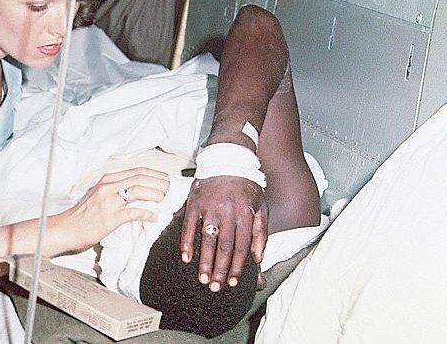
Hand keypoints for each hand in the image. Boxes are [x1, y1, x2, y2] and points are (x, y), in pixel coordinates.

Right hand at [53, 167, 167, 255]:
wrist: (65, 229)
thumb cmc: (82, 215)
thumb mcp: (98, 196)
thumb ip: (116, 191)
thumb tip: (137, 194)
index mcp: (107, 180)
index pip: (137, 171)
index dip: (155, 174)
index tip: (166, 179)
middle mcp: (108, 186)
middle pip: (141, 178)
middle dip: (160, 183)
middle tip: (172, 189)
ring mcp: (109, 201)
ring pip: (139, 191)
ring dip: (157, 195)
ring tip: (167, 200)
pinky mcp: (110, 217)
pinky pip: (133, 213)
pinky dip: (146, 214)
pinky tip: (154, 217)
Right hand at [179, 176, 267, 291]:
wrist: (228, 159)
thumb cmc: (246, 187)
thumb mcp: (261, 207)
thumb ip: (261, 233)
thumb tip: (258, 259)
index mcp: (246, 213)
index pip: (242, 246)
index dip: (237, 266)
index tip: (232, 282)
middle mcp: (228, 211)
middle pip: (224, 246)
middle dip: (219, 269)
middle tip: (214, 287)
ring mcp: (209, 206)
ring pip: (207, 238)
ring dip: (204, 260)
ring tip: (202, 278)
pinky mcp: (194, 202)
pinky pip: (188, 225)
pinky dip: (186, 242)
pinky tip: (186, 258)